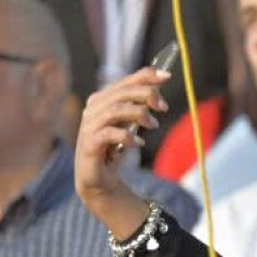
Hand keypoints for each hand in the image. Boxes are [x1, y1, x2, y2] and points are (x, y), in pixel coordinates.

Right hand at [75, 68, 169, 234]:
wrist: (101, 180)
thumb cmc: (116, 149)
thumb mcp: (132, 124)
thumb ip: (140, 106)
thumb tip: (159, 87)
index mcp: (104, 100)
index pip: (125, 81)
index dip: (145, 76)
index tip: (167, 76)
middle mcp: (94, 109)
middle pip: (121, 93)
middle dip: (145, 95)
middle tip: (163, 107)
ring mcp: (89, 126)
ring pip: (114, 110)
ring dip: (138, 114)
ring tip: (153, 125)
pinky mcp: (89, 144)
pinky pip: (108, 134)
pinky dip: (126, 136)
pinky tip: (138, 143)